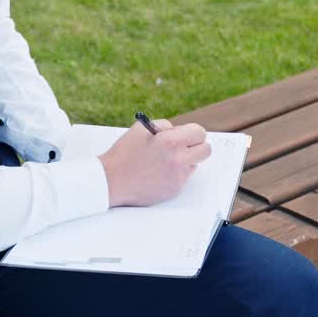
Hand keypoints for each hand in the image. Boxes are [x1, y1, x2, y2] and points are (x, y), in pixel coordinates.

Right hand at [97, 120, 211, 207]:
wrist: (112, 180)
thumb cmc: (125, 152)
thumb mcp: (141, 129)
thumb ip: (164, 126)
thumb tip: (179, 131)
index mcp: (171, 141)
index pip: (199, 132)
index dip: (192, 132)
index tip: (187, 135)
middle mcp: (179, 159)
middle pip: (206, 150)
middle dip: (196, 146)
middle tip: (184, 146)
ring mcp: (178, 177)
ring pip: (194, 164)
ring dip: (185, 160)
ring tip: (164, 161)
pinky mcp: (175, 190)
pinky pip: (183, 177)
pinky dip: (174, 174)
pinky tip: (157, 173)